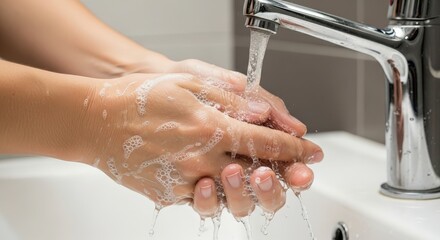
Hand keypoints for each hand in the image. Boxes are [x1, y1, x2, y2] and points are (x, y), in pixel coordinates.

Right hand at [80, 73, 321, 207]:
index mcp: (209, 127)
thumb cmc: (140, 98)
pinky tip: (222, 180)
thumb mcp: (190, 82)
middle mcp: (200, 159)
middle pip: (257, 177)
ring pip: (234, 195)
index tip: (312, 151)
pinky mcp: (169, 194)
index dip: (295, 148)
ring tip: (261, 176)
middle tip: (300, 172)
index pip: (267, 143)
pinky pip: (204, 199)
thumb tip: (268, 115)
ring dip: (254, 189)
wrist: (95, 122)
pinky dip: (220, 192)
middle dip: (286, 176)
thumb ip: (233, 100)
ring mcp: (184, 181)